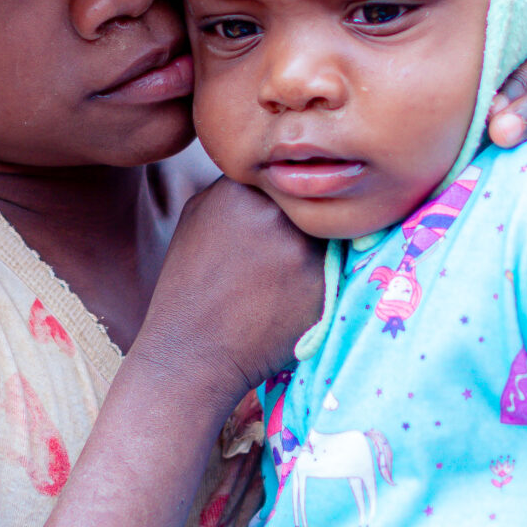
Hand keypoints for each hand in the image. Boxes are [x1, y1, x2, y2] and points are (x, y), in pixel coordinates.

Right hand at [139, 178, 323, 401]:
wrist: (190, 352)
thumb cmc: (190, 285)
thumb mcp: (197, 217)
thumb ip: (235, 190)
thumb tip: (274, 173)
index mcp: (238, 189)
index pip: (282, 176)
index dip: (282, 198)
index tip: (271, 222)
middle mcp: (272, 213)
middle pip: (308, 201)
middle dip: (301, 221)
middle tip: (279, 253)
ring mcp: (299, 247)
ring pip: (327, 232)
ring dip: (316, 248)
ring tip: (281, 277)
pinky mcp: (321, 282)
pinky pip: (337, 267)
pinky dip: (322, 280)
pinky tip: (290, 298)